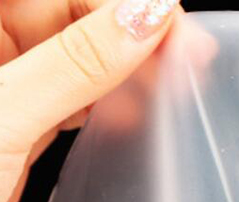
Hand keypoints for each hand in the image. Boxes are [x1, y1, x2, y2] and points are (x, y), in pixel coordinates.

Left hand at [0, 0, 180, 201]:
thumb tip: (144, 17)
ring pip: (76, 53)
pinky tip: (133, 111)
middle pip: (67, 11)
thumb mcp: (7, 116)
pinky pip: (69, 92)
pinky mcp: (17, 115)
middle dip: (126, 29)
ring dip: (124, 69)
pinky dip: (104, 102)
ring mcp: (1, 76)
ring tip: (170, 85)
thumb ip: (78, 63)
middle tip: (184, 53)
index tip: (166, 15)